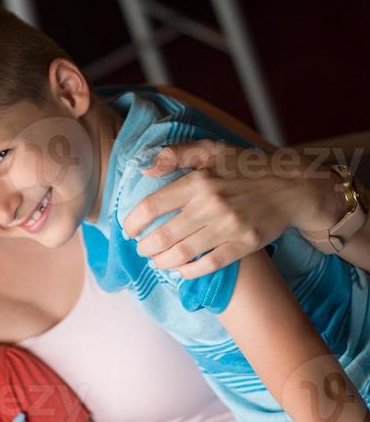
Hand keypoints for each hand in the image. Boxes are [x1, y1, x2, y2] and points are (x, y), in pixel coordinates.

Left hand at [121, 140, 344, 277]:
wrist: (292, 186)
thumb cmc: (246, 166)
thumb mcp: (211, 150)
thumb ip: (176, 155)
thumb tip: (146, 167)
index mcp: (198, 181)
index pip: (152, 205)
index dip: (133, 221)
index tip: (128, 229)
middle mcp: (210, 205)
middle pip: (163, 235)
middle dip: (145, 247)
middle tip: (141, 249)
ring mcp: (228, 227)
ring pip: (183, 253)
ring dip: (163, 262)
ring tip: (157, 261)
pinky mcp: (244, 244)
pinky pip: (210, 264)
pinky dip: (191, 271)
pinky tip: (181, 271)